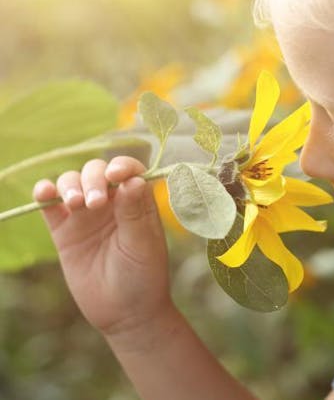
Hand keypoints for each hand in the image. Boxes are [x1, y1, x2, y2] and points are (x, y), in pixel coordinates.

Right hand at [33, 156, 172, 338]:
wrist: (125, 313)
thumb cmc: (144, 276)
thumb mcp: (143, 244)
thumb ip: (135, 213)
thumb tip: (133, 180)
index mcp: (137, 201)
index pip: (129, 170)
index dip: (121, 166)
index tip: (115, 175)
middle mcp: (112, 202)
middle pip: (96, 172)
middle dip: (92, 178)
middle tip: (94, 202)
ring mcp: (86, 215)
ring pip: (71, 183)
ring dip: (69, 184)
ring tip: (75, 204)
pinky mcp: (64, 231)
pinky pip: (50, 205)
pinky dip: (44, 193)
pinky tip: (44, 193)